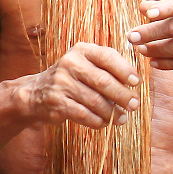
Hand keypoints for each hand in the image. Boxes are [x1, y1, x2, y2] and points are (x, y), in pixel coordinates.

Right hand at [25, 40, 139, 128]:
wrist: (36, 92)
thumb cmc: (71, 79)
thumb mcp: (85, 65)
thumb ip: (107, 69)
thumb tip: (133, 86)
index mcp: (81, 50)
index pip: (107, 56)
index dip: (124, 70)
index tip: (136, 83)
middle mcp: (69, 63)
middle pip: (103, 81)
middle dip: (122, 95)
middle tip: (134, 105)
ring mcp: (61, 83)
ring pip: (95, 101)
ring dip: (112, 112)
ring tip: (122, 118)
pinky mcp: (56, 102)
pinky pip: (83, 114)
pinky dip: (97, 121)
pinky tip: (104, 123)